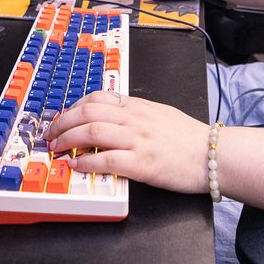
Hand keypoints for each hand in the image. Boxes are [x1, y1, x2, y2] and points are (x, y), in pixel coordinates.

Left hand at [46, 92, 208, 193]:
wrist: (213, 155)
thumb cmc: (188, 138)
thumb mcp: (159, 114)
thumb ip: (134, 114)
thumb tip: (109, 118)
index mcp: (137, 105)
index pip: (97, 97)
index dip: (73, 107)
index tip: (62, 117)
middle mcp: (134, 119)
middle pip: (87, 112)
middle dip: (62, 123)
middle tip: (50, 134)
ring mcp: (137, 140)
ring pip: (91, 132)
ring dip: (67, 141)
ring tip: (57, 149)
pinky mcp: (141, 163)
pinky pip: (105, 160)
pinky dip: (85, 163)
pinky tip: (76, 166)